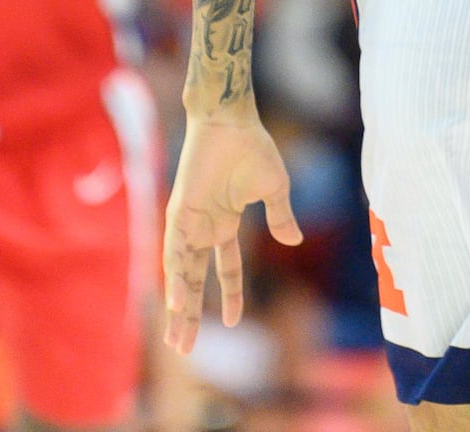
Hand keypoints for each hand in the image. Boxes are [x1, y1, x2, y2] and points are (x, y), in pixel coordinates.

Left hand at [163, 112, 302, 354]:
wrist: (231, 121)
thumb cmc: (253, 147)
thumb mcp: (275, 188)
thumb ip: (281, 216)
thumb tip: (295, 241)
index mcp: (226, 223)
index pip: (226, 267)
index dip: (230, 294)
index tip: (234, 321)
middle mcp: (204, 228)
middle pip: (195, 280)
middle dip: (190, 315)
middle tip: (183, 349)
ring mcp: (189, 222)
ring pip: (181, 274)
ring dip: (179, 306)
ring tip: (176, 339)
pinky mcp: (179, 212)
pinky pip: (174, 252)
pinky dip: (175, 278)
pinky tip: (176, 302)